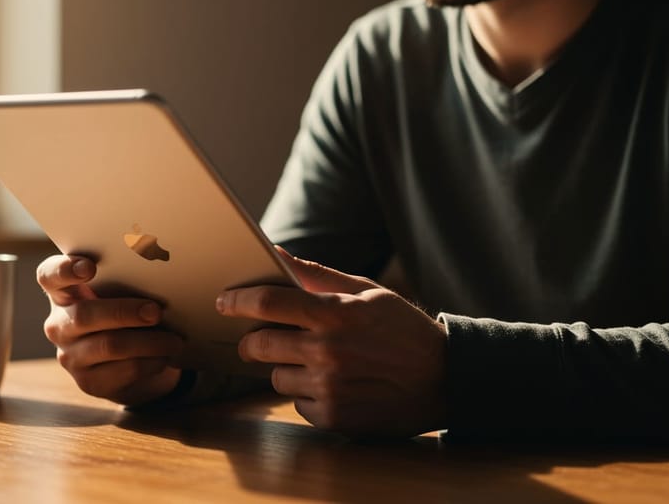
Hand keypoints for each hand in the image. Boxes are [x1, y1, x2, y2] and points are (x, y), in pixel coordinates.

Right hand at [36, 255, 184, 405]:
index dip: (64, 270)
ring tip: (174, 340)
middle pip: (85, 315)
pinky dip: (151, 361)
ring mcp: (71, 357)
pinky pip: (124, 370)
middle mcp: (60, 325)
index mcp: (63, 293)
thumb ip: (126, 281)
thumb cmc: (126, 314)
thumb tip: (158, 276)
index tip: (90, 268)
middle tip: (155, 311)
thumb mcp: (120, 295)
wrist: (133, 361)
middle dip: (124, 312)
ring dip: (148, 341)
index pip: (49, 277)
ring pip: (109, 345)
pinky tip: (166, 356)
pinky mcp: (89, 382)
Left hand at [216, 248, 447, 436]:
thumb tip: (276, 252)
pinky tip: (336, 385)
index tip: (223, 302)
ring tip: (318, 363)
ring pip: (275, 377)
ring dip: (286, 368)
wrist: (445, 379)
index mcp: (335, 314)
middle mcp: (327, 351)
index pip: (268, 302)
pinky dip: (308, 394)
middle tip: (261, 338)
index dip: (237, 301)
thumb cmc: (403, 329)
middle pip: (258, 345)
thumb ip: (317, 275)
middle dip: (252, 341)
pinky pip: (297, 403)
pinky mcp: (334, 417)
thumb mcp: (367, 292)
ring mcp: (329, 388)